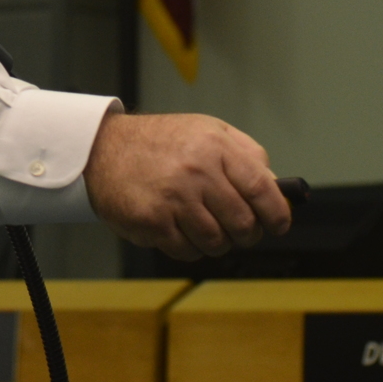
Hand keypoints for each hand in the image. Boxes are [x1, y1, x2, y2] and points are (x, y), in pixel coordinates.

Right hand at [83, 110, 291, 260]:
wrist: (103, 146)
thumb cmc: (162, 141)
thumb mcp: (208, 130)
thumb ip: (246, 154)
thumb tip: (277, 189)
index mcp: (214, 147)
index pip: (261, 190)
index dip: (278, 214)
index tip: (279, 224)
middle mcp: (195, 172)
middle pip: (243, 224)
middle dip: (247, 234)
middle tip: (239, 229)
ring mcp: (172, 199)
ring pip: (217, 243)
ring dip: (217, 242)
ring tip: (205, 226)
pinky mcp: (151, 221)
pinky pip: (187, 251)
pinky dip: (190, 247)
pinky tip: (180, 228)